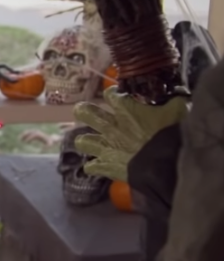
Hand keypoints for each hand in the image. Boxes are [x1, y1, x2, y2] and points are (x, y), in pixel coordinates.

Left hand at [73, 88, 188, 181]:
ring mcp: (106, 147)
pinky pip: (90, 167)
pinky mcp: (106, 166)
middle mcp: (110, 125)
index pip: (110, 93)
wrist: (167, 163)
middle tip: (92, 114)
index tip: (121, 98)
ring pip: (81, 141)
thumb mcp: (178, 109)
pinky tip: (103, 166)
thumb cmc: (173, 133)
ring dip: (88, 141)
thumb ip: (172, 100)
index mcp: (125, 108)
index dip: (114, 94)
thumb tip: (176, 95)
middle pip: (83, 111)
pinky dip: (95, 167)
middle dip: (84, 111)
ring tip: (97, 143)